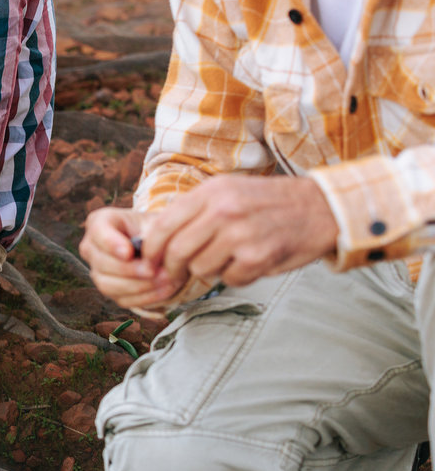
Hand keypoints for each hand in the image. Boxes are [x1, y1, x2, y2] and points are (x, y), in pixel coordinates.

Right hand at [79, 206, 184, 310]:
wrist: (161, 245)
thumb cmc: (156, 229)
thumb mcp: (156, 222)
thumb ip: (153, 234)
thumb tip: (149, 258)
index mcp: (99, 222)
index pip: (98, 232)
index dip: (111, 244)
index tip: (128, 253)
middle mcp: (91, 247)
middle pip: (102, 263)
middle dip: (130, 270)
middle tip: (155, 270)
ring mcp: (97, 271)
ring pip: (108, 285)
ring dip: (138, 286)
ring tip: (165, 280)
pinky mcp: (109, 289)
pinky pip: (121, 299)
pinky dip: (145, 296)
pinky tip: (164, 289)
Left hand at [140, 175, 337, 288]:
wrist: (322, 208)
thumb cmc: (267, 203)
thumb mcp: (227, 191)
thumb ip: (192, 212)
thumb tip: (153, 242)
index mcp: (211, 191)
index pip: (162, 226)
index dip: (150, 249)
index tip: (149, 262)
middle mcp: (223, 210)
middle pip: (176, 251)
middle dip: (173, 267)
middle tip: (177, 272)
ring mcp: (240, 234)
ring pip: (200, 268)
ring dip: (208, 270)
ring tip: (227, 257)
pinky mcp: (257, 257)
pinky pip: (228, 279)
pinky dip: (235, 276)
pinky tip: (249, 262)